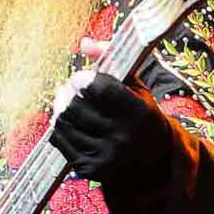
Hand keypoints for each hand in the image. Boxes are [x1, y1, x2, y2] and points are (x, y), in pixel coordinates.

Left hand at [49, 70, 172, 202]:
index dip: (84, 79)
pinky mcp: (90, 170)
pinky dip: (59, 129)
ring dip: (60, 109)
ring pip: (64, 123)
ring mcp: (104, 156)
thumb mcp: (136, 89)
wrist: (154, 165)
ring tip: (66, 104)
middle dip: (67, 93)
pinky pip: (60, 141)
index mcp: (138, 113)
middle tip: (69, 88)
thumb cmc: (142, 118)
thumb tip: (84, 43)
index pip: (98, 88)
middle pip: (76, 105)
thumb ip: (112, 62)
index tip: (82, 78)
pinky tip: (67, 123)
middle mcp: (121, 137)